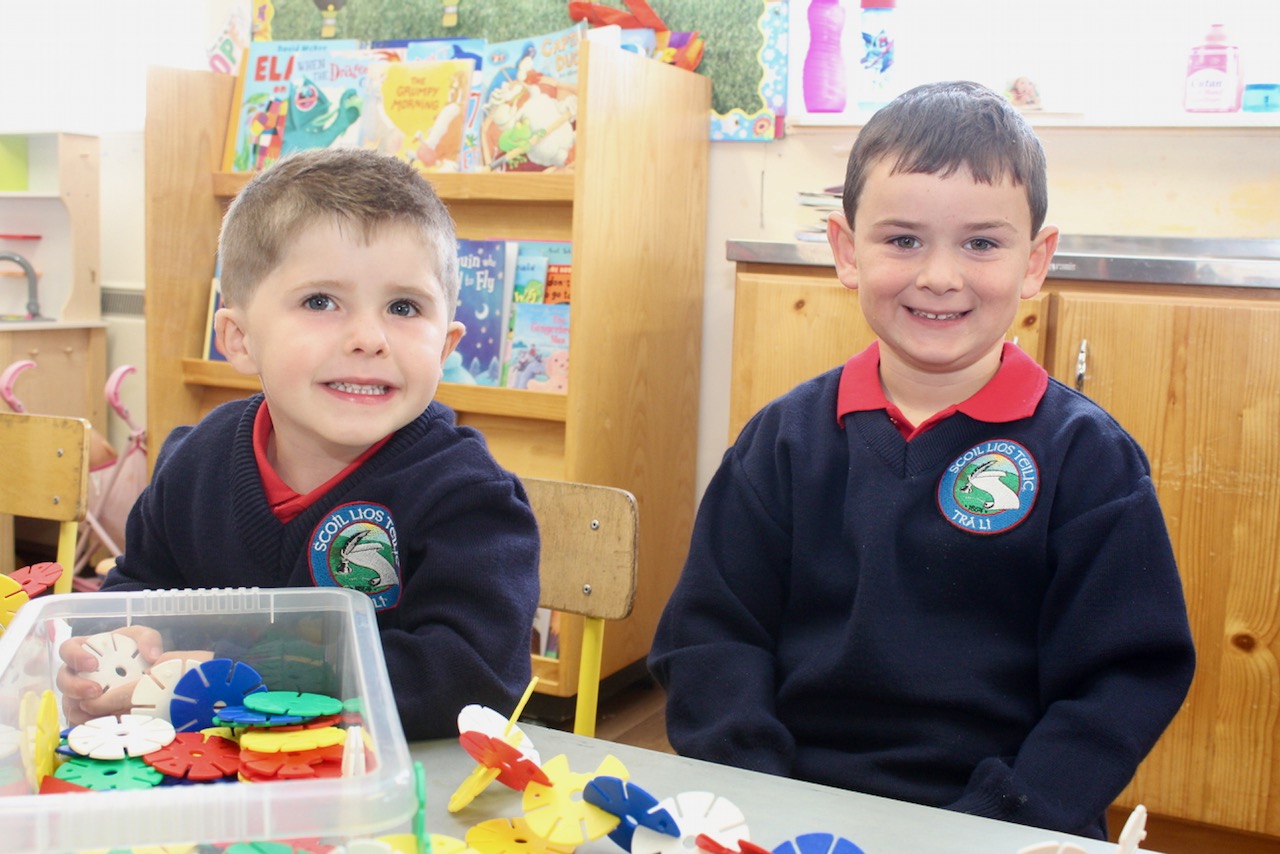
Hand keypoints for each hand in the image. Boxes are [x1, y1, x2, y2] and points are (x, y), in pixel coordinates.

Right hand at [56, 627, 210, 725]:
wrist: (142, 676)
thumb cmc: (135, 652)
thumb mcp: (142, 639)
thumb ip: (148, 639)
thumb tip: (152, 656)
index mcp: (85, 650)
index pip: (68, 649)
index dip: (75, 656)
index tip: (92, 664)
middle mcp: (76, 673)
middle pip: (63, 680)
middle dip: (75, 687)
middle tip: (96, 691)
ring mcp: (77, 695)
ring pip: (69, 703)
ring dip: (81, 709)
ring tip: (101, 711)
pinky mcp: (83, 713)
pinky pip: (78, 721)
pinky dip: (89, 723)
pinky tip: (104, 724)